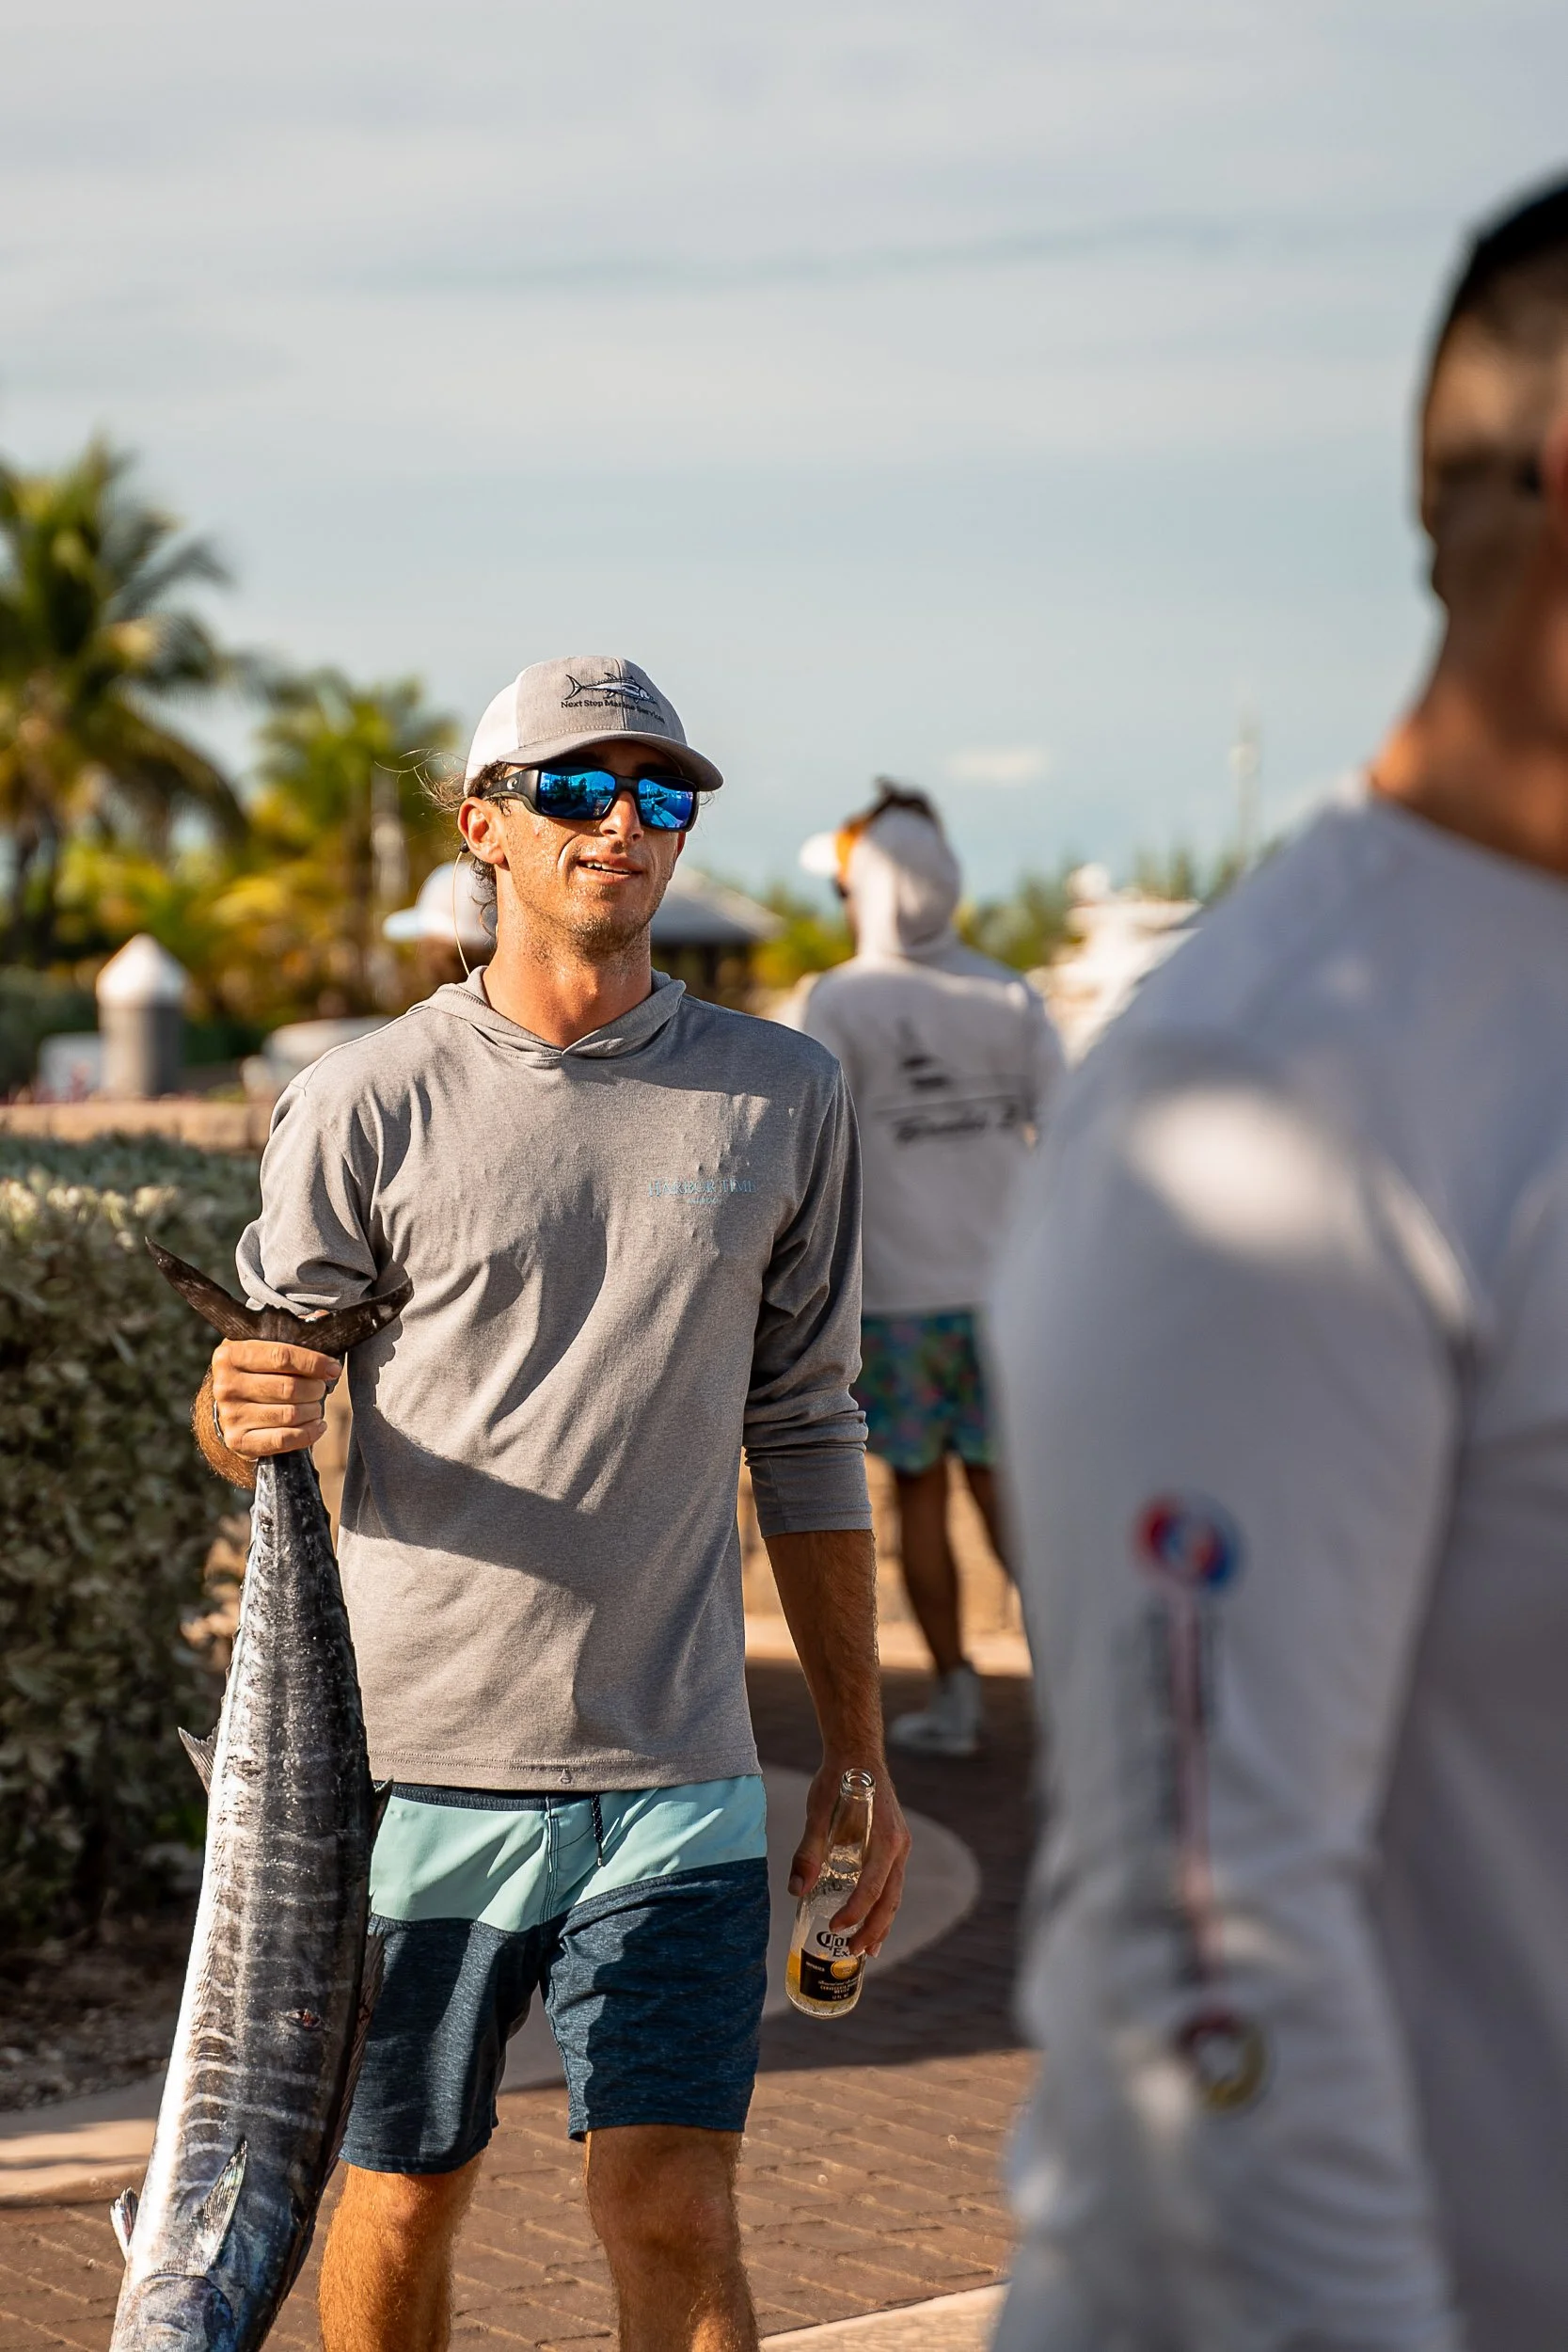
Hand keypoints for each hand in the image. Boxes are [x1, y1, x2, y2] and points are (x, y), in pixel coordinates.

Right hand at [209, 1338, 340, 1459]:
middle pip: (288, 1388)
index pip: (281, 1356)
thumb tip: (323, 1318)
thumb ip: (291, 1334)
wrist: (231, 1407)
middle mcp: (225, 1385)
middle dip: (315, 1388)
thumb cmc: (256, 1372)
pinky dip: (308, 1433)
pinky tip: (317, 1425)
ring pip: (289, 1414)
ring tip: (316, 1405)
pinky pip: (283, 1439)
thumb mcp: (264, 1346)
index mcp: (231, 1354)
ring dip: (313, 1410)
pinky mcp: (238, 1440)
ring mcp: (230, 1415)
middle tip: (321, 1388)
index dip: (314, 1362)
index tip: (333, 1368)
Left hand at [788, 1761, 911, 1957]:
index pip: (872, 1887)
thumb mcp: (818, 1813)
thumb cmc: (838, 1781)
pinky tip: (870, 1921)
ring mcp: (900, 1847)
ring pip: (894, 1895)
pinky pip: (892, 1883)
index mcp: (885, 1840)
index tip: (835, 1927)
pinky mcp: (894, 1846)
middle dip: (872, 1930)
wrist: (858, 1752)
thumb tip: (795, 1890)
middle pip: (890, 1900)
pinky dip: (882, 1905)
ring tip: (867, 1950)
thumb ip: (809, 1851)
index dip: (855, 1911)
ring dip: (881, 1924)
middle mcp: (899, 1847)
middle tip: (852, 1952)